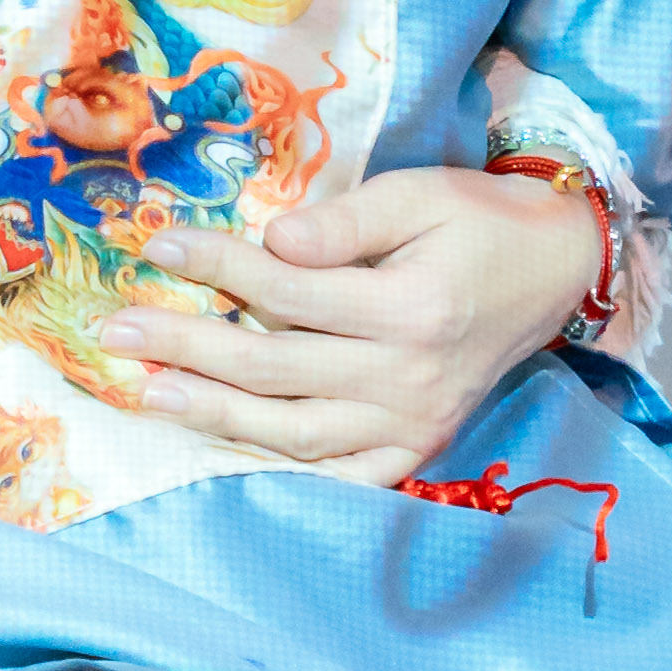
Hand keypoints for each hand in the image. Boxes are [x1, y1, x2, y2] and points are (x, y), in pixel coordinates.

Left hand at [92, 165, 601, 484]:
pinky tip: (228, 456)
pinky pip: (343, 476)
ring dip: (215, 416)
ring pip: (296, 433)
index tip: (155, 245)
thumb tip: (271, 244)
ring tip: (148, 393)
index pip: (287, 290)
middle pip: (275, 367)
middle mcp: (410, 378)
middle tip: (114, 329)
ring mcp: (414, 424)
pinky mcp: (419, 447)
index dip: (215, 264)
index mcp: (411, 309)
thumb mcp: (420, 194)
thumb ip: (345, 222)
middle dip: (186, 347)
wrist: (556, 268)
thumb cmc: (481, 220)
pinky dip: (286, 472)